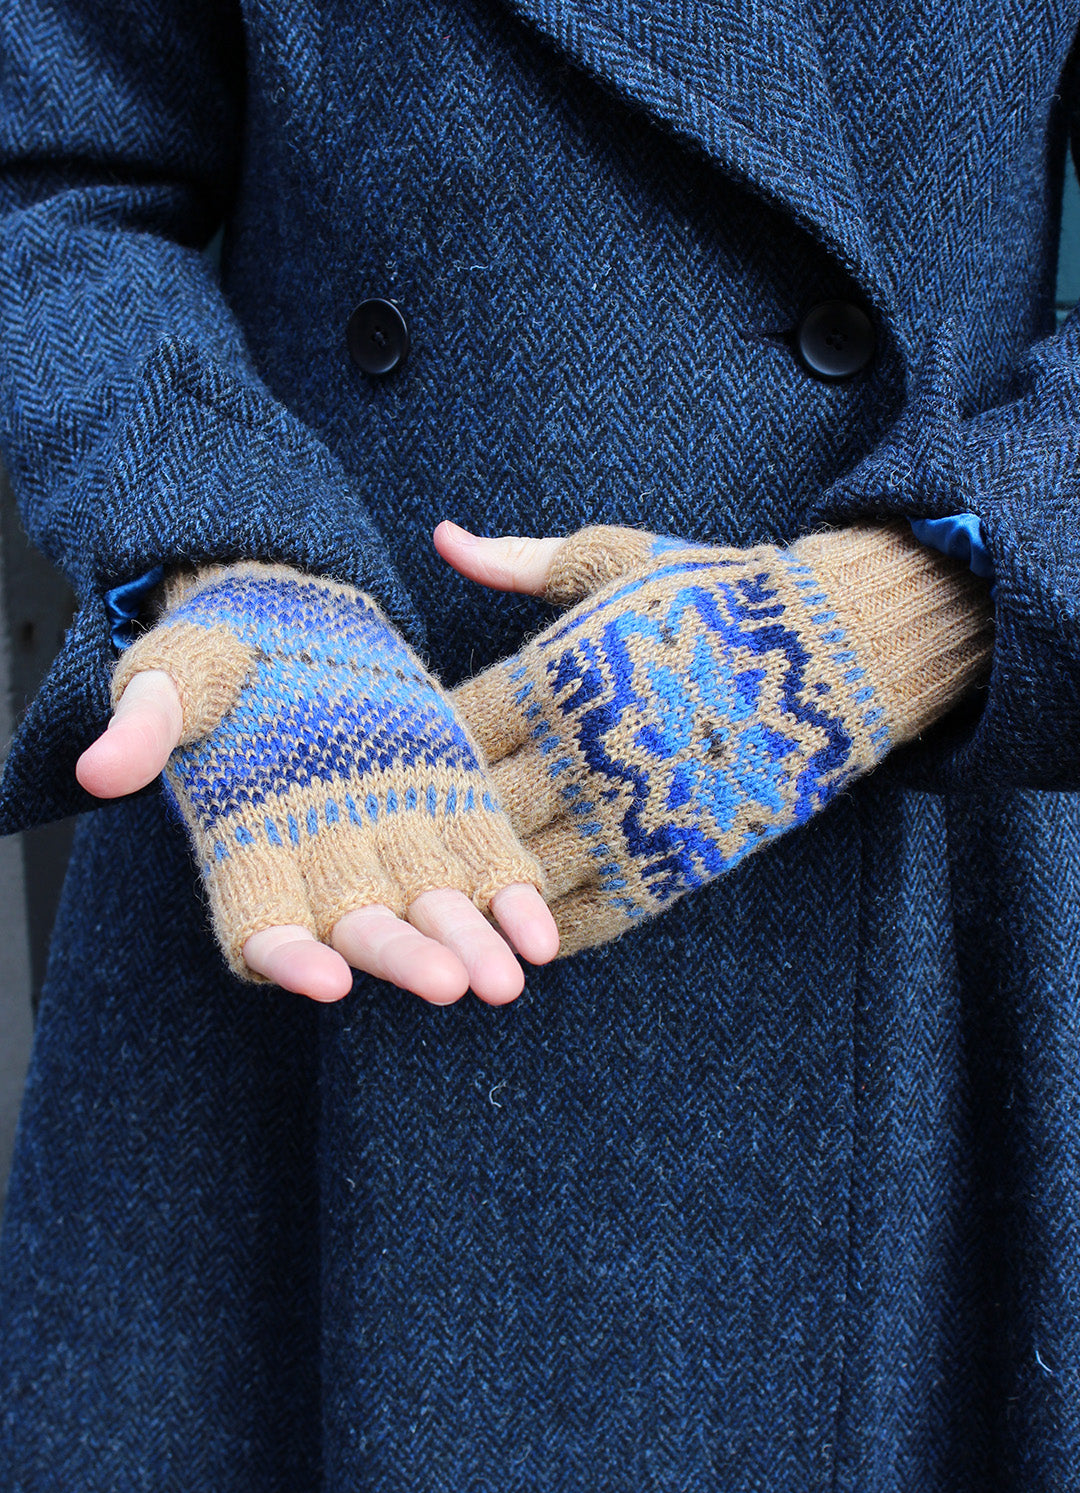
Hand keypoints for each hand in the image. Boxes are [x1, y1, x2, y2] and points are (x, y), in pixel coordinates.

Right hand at [77, 564, 557, 1003]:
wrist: (294, 619)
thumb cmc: (220, 656)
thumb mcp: (175, 672)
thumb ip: (149, 720)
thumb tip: (98, 770)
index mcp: (246, 840)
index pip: (259, 922)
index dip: (288, 956)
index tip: (324, 981)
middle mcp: (321, 857)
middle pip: (360, 927)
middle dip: (400, 956)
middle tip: (445, 984)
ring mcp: (391, 837)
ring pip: (432, 909)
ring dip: (468, 946)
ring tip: (506, 983)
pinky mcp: (449, 804)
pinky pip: (484, 865)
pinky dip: (512, 901)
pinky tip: (543, 937)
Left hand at [437, 518, 920, 954]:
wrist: (835, 653)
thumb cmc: (714, 598)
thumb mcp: (615, 559)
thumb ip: (519, 562)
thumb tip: (442, 538)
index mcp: (560, 677)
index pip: (453, 731)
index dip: (418, 750)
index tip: (395, 758)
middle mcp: (586, 755)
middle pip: (476, 813)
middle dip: (434, 830)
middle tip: (398, 843)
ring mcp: (631, 817)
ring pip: (522, 875)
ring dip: (479, 891)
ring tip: (441, 900)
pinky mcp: (674, 863)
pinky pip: (588, 915)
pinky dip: (543, 928)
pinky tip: (512, 925)